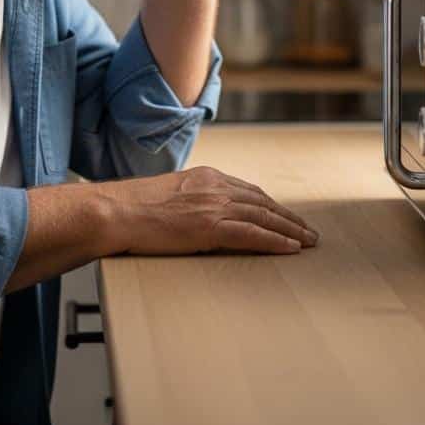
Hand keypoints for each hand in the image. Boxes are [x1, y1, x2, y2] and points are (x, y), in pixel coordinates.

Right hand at [96, 165, 318, 255]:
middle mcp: (215, 187)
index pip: (249, 191)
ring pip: (264, 217)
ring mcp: (214, 205)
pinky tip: (290, 248)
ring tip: (307, 241)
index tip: (286, 215)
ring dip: (290, 230)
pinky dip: (274, 241)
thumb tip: (200, 215)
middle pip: (263, 202)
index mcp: (206, 177)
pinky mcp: (210, 226)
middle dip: (288, 217)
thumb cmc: (134, 208)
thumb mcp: (170, 195)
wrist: (116, 211)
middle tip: (308, 231)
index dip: (272, 205)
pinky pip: (251, 234)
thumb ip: (192, 200)